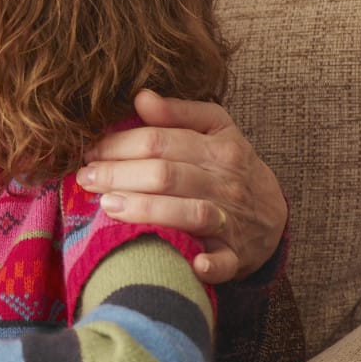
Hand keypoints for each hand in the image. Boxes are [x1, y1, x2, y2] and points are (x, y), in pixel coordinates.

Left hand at [78, 89, 287, 283]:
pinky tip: (190, 262)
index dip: (119, 146)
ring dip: (146, 210)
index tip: (90, 152)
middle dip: (119, 175)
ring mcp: (232, 220)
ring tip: (107, 206)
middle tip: (86, 178)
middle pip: (165, 175)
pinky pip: (225, 261)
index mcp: (218, 149)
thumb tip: (141, 97)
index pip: (159, 142)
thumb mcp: (216, 129)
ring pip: (188, 213)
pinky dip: (210, 264)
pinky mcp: (237, 255)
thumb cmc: (231, 167)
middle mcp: (225, 183)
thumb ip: (179, 112)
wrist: (274, 213)